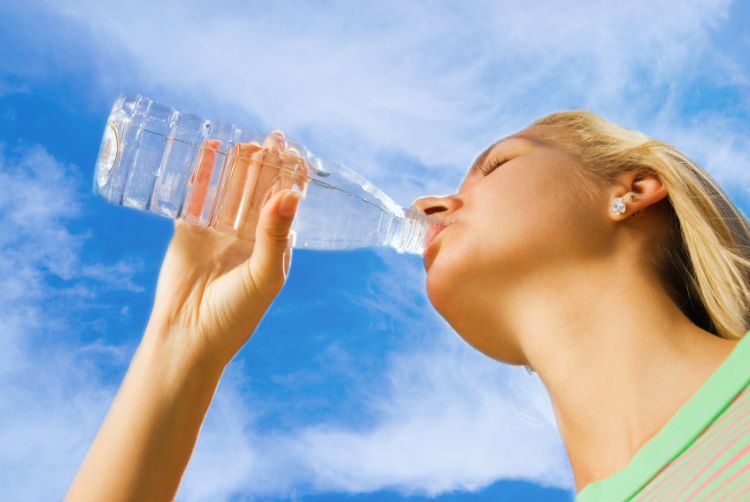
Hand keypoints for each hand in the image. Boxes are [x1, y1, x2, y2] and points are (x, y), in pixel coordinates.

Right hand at [146, 133, 303, 369]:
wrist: (188, 334)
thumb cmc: (236, 313)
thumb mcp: (264, 275)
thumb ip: (275, 234)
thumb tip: (292, 193)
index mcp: (273, 243)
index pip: (287, 201)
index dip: (292, 176)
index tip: (295, 151)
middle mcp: (248, 232)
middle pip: (260, 188)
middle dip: (267, 162)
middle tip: (271, 137)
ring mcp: (218, 228)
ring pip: (230, 186)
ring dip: (238, 164)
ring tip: (244, 142)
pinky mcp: (189, 228)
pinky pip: (196, 194)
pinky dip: (202, 171)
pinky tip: (208, 150)